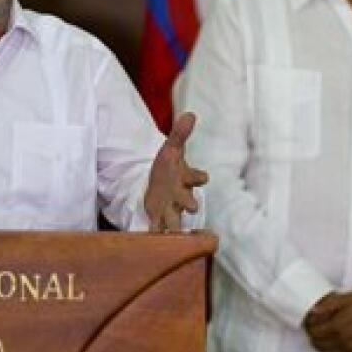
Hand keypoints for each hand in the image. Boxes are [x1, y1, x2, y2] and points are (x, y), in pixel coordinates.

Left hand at [142, 112, 208, 232]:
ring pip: (176, 218)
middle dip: (190, 203)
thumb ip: (180, 133)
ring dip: (174, 224)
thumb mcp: (171, 148)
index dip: (200, 176)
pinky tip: (149, 238)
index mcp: (185, 178)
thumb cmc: (168, 167)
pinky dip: (155, 233)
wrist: (157, 184)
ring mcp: (170, 208)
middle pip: (188, 201)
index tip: (203, 177)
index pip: (198, 177)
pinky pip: (158, 227)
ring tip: (173, 233)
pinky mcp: (158, 216)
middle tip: (193, 207)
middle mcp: (181, 195)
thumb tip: (190, 114)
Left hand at [304, 291, 351, 351]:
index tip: (310, 323)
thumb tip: (312, 313)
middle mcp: (346, 343)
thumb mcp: (346, 298)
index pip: (315, 334)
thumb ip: (327, 306)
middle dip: (315, 339)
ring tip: (325, 339)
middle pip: (321, 347)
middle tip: (316, 330)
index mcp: (338, 327)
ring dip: (325, 349)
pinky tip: (339, 346)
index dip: (310, 328)